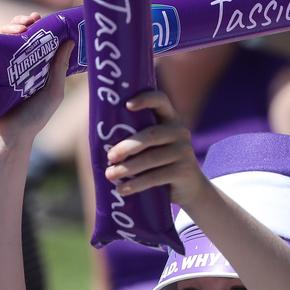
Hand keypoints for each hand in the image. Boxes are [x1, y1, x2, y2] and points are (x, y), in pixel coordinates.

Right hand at [0, 12, 72, 149]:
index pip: (37, 42)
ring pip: (3, 38)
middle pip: (19, 35)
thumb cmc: (34, 118)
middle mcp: (17, 64)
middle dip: (25, 22)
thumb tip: (70, 41)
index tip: (47, 20)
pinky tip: (6, 34)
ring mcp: (0, 66)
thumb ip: (60, 67)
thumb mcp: (54, 91)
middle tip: (32, 19)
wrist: (9, 135)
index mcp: (35, 68)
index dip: (41, 29)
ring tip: (22, 26)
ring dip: (11, 26)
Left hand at [102, 90, 204, 206]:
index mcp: (170, 120)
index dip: (145, 99)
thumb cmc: (161, 165)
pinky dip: (137, 184)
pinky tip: (122, 189)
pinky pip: (156, 177)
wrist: (190, 189)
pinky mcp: (184, 171)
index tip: (127, 105)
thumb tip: (99, 142)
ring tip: (110, 175)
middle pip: (150, 135)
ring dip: (127, 168)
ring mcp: (184, 151)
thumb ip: (136, 139)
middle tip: (109, 157)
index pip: (160, 100)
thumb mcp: (153, 148)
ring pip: (151, 158)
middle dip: (126, 146)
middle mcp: (180, 132)